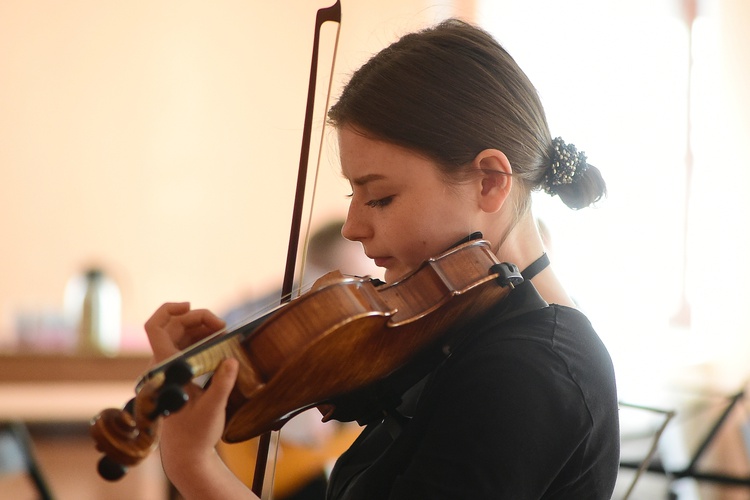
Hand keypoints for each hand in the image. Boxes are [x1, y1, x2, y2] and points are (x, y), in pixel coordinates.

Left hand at [144, 303, 245, 496]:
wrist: (186, 454)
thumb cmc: (196, 434)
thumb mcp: (212, 409)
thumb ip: (222, 384)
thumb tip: (232, 360)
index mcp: (165, 369)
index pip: (155, 328)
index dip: (169, 310)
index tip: (191, 306)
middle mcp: (164, 365)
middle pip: (174, 326)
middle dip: (198, 319)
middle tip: (224, 326)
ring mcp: (170, 369)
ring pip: (181, 335)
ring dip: (201, 328)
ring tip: (224, 332)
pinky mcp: (179, 375)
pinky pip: (187, 346)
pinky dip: (203, 339)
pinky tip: (219, 342)